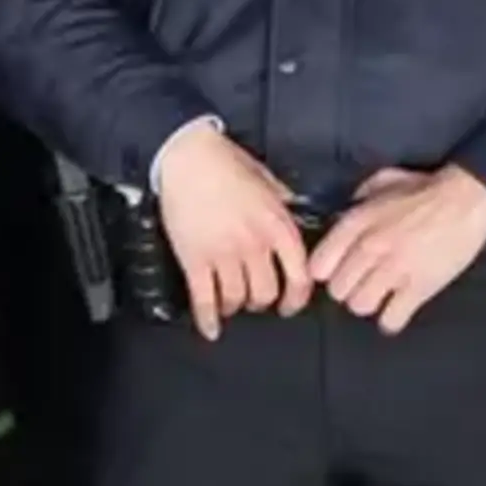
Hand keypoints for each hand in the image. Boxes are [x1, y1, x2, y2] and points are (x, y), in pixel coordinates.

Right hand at [153, 125, 312, 339]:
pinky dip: (207, 319)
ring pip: (236, 300)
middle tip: (255, 298)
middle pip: (266, 293)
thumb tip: (296, 218)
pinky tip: (210, 329)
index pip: (299, 276)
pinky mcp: (194, 260)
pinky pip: (204, 300)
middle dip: (261, 301)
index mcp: (277, 225)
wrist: (186, 156)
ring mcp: (223, 254)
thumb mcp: (269, 181)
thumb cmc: (228, 163)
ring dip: (235, 306)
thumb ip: (284, 205)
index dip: (296, 298)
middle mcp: (254, 244)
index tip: (290, 305)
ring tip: (231, 302)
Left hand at [311, 165, 485, 333]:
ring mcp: (394, 270)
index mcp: (357, 222)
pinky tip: (398, 308)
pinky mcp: (419, 288)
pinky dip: (393, 319)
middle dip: (349, 288)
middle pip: (338, 291)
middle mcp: (370, 247)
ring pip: (360, 307)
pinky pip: (391, 320)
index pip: (319, 265)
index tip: (338, 270)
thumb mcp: (384, 181)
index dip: (327, 270)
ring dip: (370, 303)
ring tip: (382, 295)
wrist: (468, 199)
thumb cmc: (427, 189)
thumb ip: (359, 196)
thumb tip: (346, 208)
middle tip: (364, 282)